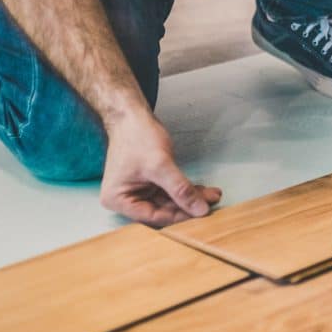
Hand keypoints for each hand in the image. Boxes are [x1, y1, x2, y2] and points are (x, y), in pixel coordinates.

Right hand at [100, 111, 221, 225]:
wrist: (132, 115)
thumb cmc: (136, 137)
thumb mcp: (160, 165)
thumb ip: (180, 189)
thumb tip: (200, 209)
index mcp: (119, 200)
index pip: (154, 216)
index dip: (179, 216)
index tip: (201, 213)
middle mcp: (126, 198)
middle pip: (163, 210)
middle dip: (188, 206)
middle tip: (211, 203)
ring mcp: (139, 190)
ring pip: (170, 200)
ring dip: (191, 198)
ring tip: (212, 195)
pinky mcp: (150, 182)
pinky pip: (170, 191)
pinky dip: (186, 190)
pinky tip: (203, 190)